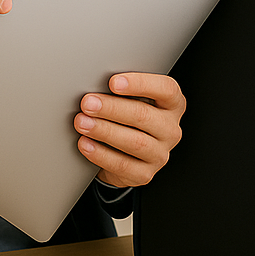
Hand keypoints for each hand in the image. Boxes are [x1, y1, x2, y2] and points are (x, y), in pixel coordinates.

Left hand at [74, 73, 184, 187]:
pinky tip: (85, 143)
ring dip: (104, 130)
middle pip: (144, 115)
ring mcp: (160, 154)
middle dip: (112, 108)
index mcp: (172, 104)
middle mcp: (170, 129)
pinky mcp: (145, 174)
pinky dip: (101, 153)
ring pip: (135, 141)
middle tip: (87, 103)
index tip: (113, 82)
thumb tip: (95, 81)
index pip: (166, 89)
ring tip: (82, 122)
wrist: (123, 152)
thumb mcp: (130, 99)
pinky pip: (122, 164)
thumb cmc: (126, 116)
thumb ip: (121, 90)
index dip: (140, 84)